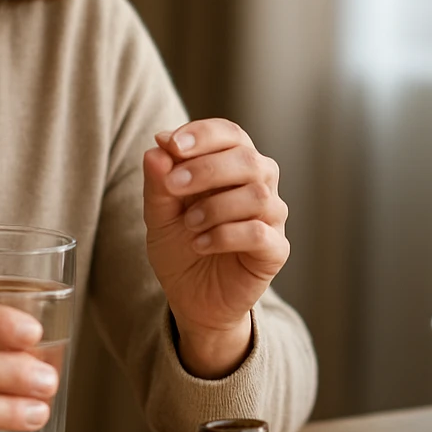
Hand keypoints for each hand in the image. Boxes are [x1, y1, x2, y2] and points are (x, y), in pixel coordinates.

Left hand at [144, 119, 289, 377]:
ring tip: (189, 225)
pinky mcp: (275, 250)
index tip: (171, 144)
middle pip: (247, 158)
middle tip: (173, 185)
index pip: (230, 133)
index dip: (203, 134)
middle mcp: (259, 184)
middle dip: (206, 168)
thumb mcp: (159, 214)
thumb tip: (157, 148)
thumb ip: (158, 182)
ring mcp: (271, 217)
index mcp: (233, 165)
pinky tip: (201, 244)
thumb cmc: (180, 247)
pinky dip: (225, 235)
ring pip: (257, 194)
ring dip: (215, 206)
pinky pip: (260, 233)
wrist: (192, 297)